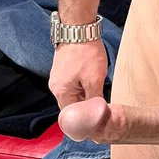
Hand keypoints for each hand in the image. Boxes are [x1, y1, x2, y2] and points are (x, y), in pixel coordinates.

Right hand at [50, 41, 158, 156]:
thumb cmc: (86, 53)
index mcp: (61, 92)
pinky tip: (94, 90)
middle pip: (71, 109)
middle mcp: (56, 87)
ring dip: (85, 102)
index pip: (71, 118)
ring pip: (73, 98)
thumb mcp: (95, 79)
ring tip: (100, 105)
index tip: (97, 130)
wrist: (78, 28)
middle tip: (102, 119)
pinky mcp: (63, 71)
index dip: (84, 125)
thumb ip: (94, 100)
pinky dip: (83, 91)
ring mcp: (59, 79)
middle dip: (85, 114)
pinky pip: (73, 88)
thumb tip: (98, 115)